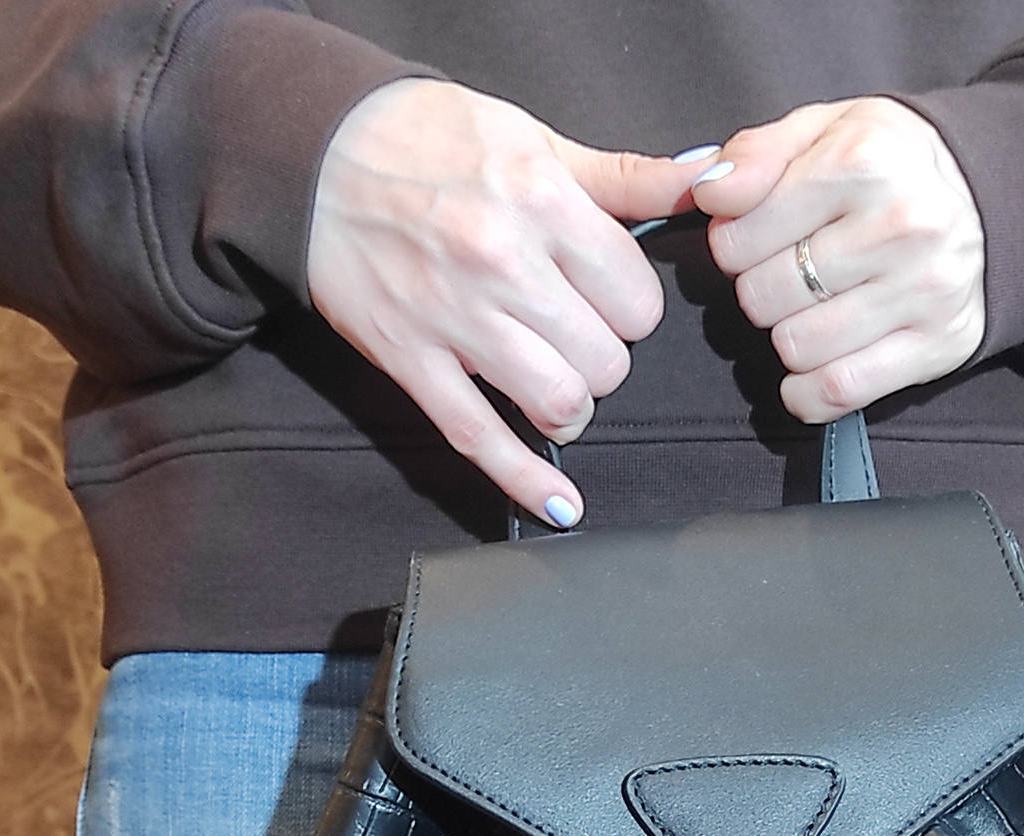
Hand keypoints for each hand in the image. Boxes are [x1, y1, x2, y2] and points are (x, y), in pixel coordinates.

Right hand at [307, 79, 712, 523]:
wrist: (315, 151)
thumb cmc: (429, 139)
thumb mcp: (534, 138)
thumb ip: (625, 177)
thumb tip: (707, 183)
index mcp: (543, 201)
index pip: (637, 300)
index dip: (631, 309)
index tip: (607, 301)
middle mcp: (503, 262)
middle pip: (606, 360)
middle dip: (603, 359)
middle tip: (575, 339)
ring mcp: (455, 318)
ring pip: (558, 403)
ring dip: (570, 410)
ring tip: (556, 391)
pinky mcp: (411, 361)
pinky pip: (480, 439)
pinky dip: (526, 483)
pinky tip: (561, 507)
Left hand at [689, 98, 985, 423]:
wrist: (989, 198)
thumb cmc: (888, 165)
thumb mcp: (823, 130)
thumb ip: (755, 154)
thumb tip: (708, 195)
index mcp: (863, 162)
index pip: (738, 239)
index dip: (730, 246)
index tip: (757, 239)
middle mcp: (900, 226)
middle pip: (763, 298)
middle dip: (760, 290)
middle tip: (789, 274)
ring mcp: (923, 291)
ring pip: (796, 348)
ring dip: (788, 337)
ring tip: (813, 308)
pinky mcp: (936, 345)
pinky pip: (838, 391)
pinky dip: (809, 391)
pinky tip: (815, 363)